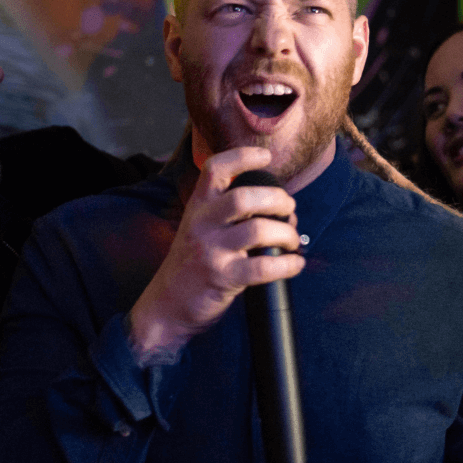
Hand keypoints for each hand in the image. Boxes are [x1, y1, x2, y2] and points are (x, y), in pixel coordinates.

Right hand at [127, 147, 304, 357]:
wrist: (166, 305)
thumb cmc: (192, 264)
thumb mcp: (199, 227)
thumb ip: (225, 210)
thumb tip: (276, 201)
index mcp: (198, 206)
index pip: (215, 169)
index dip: (242, 156)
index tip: (266, 157)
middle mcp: (202, 223)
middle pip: (244, 198)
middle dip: (277, 200)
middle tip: (289, 209)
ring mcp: (211, 251)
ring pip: (258, 231)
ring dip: (286, 233)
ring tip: (292, 240)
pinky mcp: (223, 278)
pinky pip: (263, 267)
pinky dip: (288, 264)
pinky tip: (295, 263)